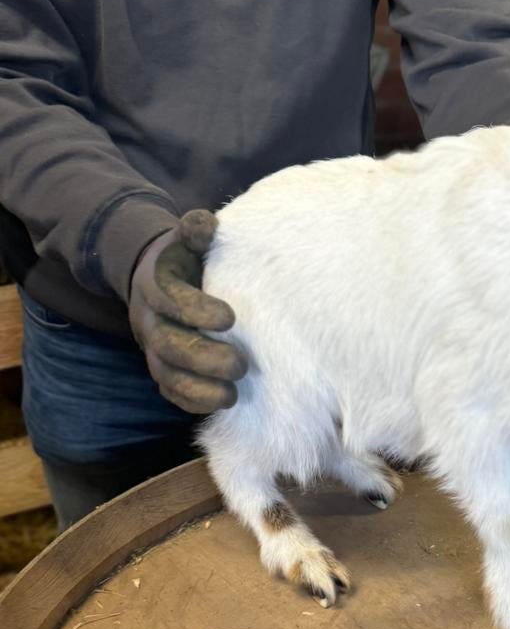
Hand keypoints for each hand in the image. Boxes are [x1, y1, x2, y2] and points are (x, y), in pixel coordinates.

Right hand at [128, 209, 246, 413]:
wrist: (156, 281)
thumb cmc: (187, 261)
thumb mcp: (188, 241)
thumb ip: (197, 231)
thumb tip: (206, 224)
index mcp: (156, 285)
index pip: (170, 299)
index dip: (196, 310)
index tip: (230, 318)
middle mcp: (150, 320)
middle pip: (169, 344)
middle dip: (204, 359)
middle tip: (240, 364)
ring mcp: (153, 348)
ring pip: (167, 374)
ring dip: (199, 389)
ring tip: (232, 394)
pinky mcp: (162, 369)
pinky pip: (170, 391)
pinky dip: (192, 402)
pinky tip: (219, 404)